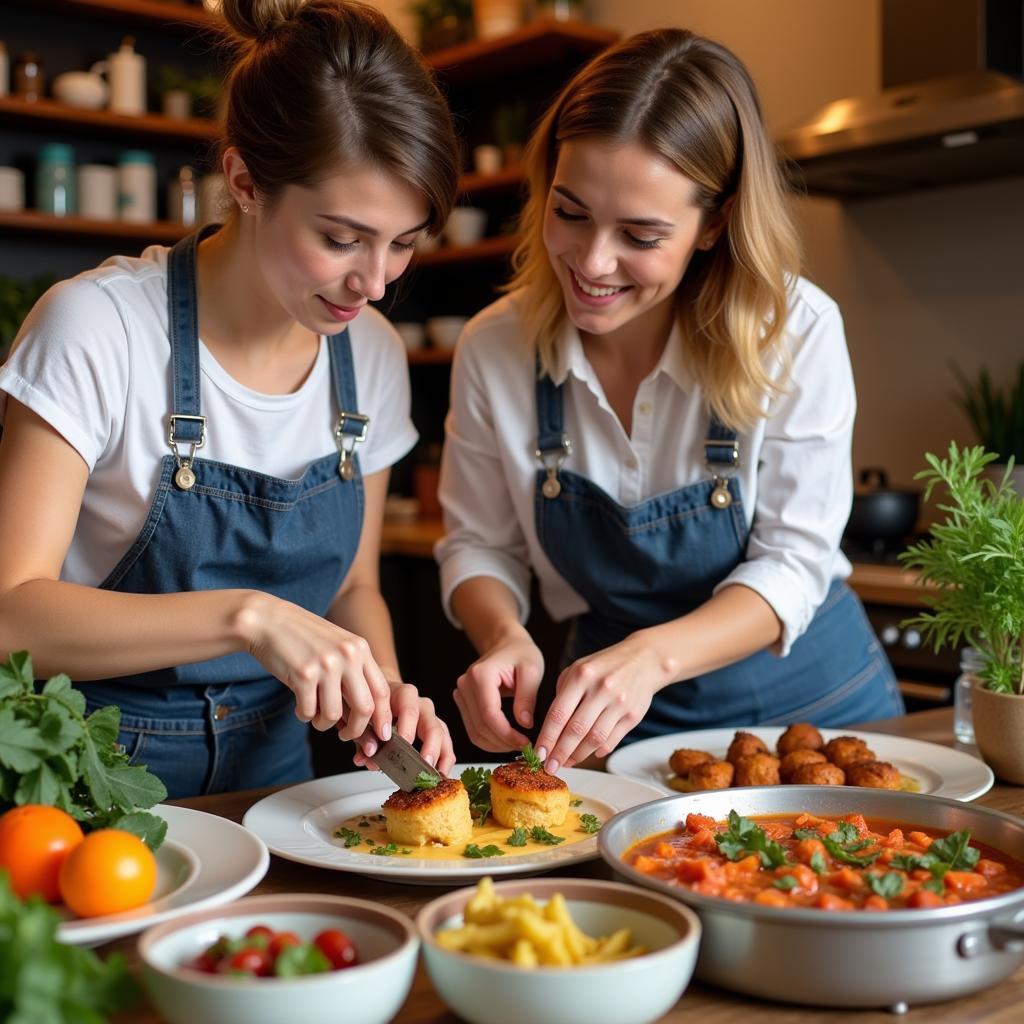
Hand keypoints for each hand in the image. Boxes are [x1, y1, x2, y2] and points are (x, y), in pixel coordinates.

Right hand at [240, 591, 392, 741]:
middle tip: (344, 734)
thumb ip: (354, 671)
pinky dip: (304, 715)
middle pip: (364, 707)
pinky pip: (309, 711)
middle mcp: (347, 655)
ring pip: (333, 715)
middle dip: (355, 729)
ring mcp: (326, 664)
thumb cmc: (302, 637)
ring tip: (314, 715)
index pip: (382, 690)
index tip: (380, 733)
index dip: (382, 717)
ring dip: (323, 723)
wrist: (268, 621)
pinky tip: (300, 706)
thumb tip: (366, 713)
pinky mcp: (303, 674)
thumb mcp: (338, 646)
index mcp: (360, 648)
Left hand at [353, 684, 455, 775]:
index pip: (408, 707)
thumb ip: (364, 737)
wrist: (380, 701)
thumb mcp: (365, 718)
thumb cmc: (375, 708)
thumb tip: (367, 756)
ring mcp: (431, 719)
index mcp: (403, 695)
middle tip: (421, 763)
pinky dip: (444, 762)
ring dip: (439, 757)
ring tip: (432, 775)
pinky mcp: (437, 733)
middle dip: (429, 746)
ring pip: (442, 736)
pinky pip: (446, 746)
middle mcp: (421, 705)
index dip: (404, 728)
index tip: (396, 745)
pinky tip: (439, 776)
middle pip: (431, 724)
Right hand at [453, 634, 543, 751]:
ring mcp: (461, 693)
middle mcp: (465, 684)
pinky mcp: (463, 702)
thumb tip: (525, 725)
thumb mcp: (532, 671)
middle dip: (503, 742)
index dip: (506, 734)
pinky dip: (489, 740)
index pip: (489, 714)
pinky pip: (473, 728)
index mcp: (480, 674)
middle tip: (525, 747)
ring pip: (474, 732)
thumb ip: (527, 697)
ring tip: (517, 745)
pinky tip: (506, 740)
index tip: (526, 743)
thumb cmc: (521, 654)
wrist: (507, 644)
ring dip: (495, 745)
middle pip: (480, 726)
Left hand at [535, 633, 670, 772]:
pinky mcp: (633, 715)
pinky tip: (589, 753)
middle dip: (560, 753)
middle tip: (550, 767)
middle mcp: (601, 689)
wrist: (643, 660)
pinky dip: (598, 750)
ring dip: (579, 755)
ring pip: (595, 739)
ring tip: (568, 762)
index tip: (539, 753)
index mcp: (581, 675)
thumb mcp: (578, 669)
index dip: (547, 737)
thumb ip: (563, 694)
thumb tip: (551, 729)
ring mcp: (619, 703)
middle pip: (576, 730)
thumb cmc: (604, 666)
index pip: (559, 713)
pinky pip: (612, 740)